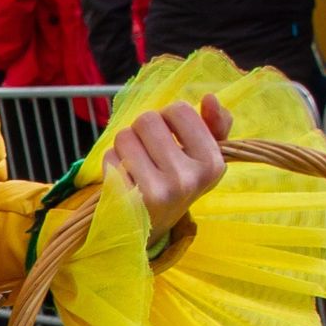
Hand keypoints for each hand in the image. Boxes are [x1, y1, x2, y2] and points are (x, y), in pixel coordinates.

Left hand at [106, 93, 229, 231]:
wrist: (151, 226)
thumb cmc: (178, 181)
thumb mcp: (204, 155)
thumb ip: (215, 124)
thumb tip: (209, 98)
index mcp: (212, 163)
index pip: (178, 110)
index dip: (168, 117)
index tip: (170, 136)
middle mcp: (187, 179)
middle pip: (147, 119)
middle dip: (143, 129)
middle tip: (149, 150)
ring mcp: (157, 192)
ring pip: (124, 135)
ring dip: (126, 144)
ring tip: (136, 162)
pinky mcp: (129, 201)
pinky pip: (110, 157)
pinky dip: (112, 161)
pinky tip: (124, 177)